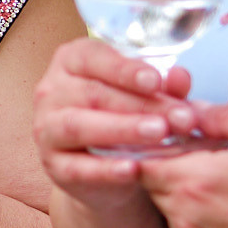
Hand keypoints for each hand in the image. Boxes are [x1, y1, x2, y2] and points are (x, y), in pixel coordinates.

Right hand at [31, 37, 203, 216]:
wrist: (108, 170)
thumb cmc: (125, 117)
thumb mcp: (147, 99)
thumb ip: (163, 88)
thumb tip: (181, 77)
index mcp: (72, 61)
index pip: (93, 57)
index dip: (125, 69)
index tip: (156, 81)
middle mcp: (52, 91)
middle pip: (93, 93)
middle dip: (141, 105)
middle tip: (180, 117)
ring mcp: (47, 129)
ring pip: (79, 126)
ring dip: (121, 129)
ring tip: (159, 133)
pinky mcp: (53, 166)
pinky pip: (77, 167)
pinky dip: (105, 169)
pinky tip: (132, 168)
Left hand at [136, 101, 227, 227]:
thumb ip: (225, 114)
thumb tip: (191, 109)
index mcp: (199, 180)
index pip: (144, 158)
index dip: (155, 143)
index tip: (178, 135)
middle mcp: (189, 221)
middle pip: (154, 187)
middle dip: (171, 168)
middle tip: (210, 157)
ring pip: (172, 216)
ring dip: (188, 199)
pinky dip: (204, 227)